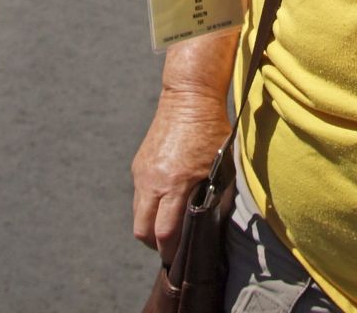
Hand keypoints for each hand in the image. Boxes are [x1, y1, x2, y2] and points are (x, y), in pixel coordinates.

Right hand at [131, 89, 231, 262]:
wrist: (188, 97)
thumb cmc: (211, 131)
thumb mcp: (218, 166)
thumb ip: (209, 195)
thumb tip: (206, 223)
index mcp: (174, 184)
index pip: (164, 233)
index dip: (171, 251)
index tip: (180, 258)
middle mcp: (152, 181)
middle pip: (142, 231)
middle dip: (155, 244)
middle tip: (172, 246)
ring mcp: (142, 173)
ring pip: (138, 214)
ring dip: (151, 224)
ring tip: (170, 225)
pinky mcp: (138, 166)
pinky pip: (139, 195)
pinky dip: (150, 205)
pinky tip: (166, 200)